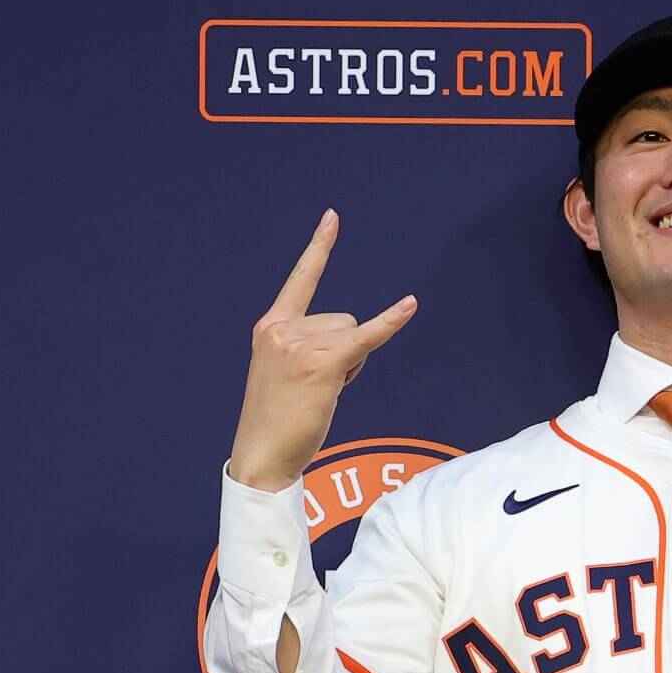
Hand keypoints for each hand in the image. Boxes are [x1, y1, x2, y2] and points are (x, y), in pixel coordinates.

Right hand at [229, 209, 417, 490]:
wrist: (262, 454)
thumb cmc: (276, 421)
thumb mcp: (282, 373)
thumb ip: (306, 347)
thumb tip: (349, 347)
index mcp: (270, 327)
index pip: (301, 280)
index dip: (319, 248)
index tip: (333, 218)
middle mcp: (283, 329)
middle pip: (342, 319)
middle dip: (342, 352)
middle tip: (314, 388)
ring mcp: (301, 344)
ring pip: (353, 335)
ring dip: (350, 366)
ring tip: (319, 393)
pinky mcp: (322, 363)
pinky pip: (366, 338)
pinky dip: (389, 323)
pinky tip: (410, 305)